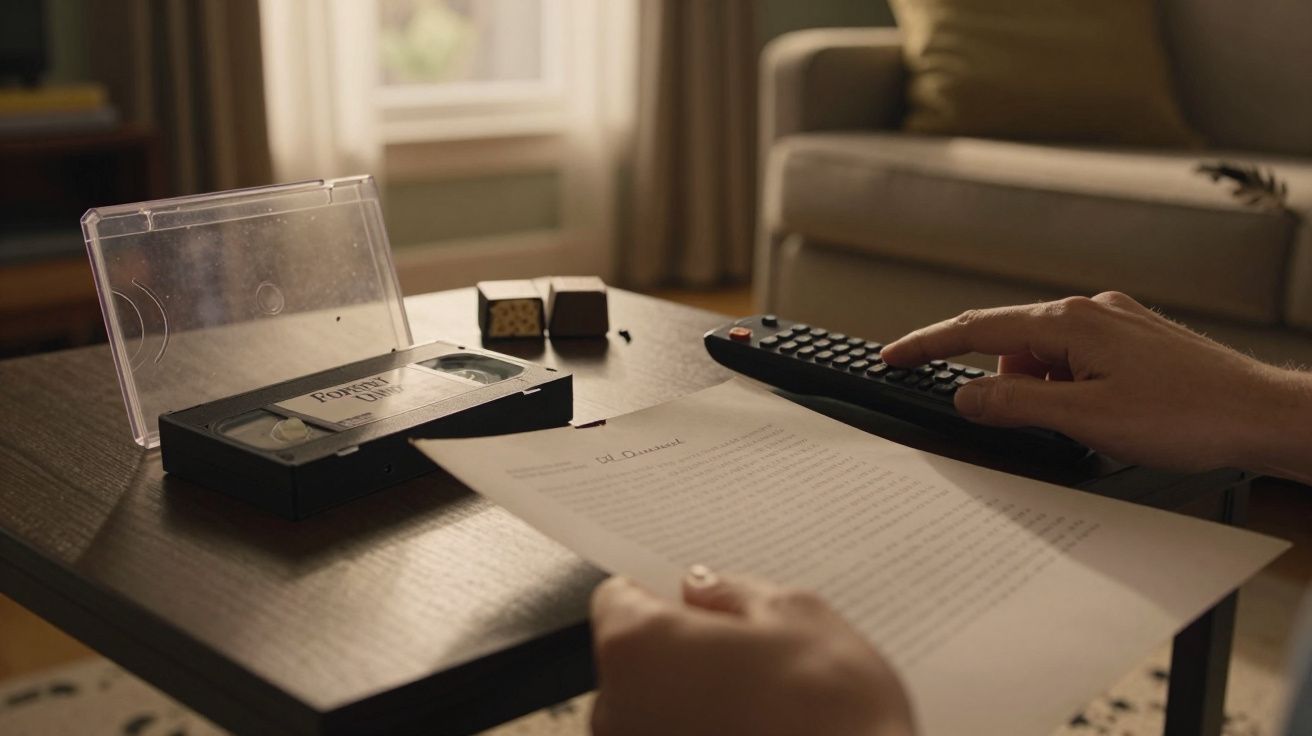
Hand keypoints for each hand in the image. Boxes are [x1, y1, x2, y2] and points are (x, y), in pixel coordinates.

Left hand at [590, 566, 915, 735]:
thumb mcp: (796, 618)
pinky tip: (762, 730)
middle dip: (682, 649)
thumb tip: (703, 589)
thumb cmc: (832, 712)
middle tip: (751, 650)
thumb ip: (735, 594)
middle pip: (635, 658)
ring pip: (655, 709)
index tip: (697, 598)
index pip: (619, 598)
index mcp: (636, 648)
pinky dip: (707, 733)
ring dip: (695, 699)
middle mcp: (615, 711)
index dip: (662, 592)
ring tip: (766, 701)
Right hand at [881, 292, 1311, 480]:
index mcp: (1069, 323)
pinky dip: (1069, 389)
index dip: (926, 345)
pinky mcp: (1134, 340)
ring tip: (1085, 427)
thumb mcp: (1085, 420)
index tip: (890, 356)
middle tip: (1022, 424)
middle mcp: (1089, 311)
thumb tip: (966, 395)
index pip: (976, 328)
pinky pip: (1076, 361)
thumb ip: (1014, 404)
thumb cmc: (1186, 416)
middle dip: (1002, 385)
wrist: (1262, 415)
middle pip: (1011, 344)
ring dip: (1042, 392)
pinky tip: (1102, 417)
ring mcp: (1114, 323)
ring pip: (1046, 357)